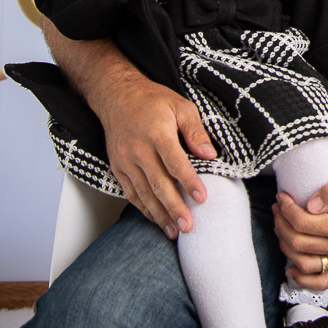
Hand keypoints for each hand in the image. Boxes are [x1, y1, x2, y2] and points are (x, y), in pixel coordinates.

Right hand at [96, 70, 217, 239]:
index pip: (175, 162)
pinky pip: (131, 193)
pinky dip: (144, 209)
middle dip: (175, 208)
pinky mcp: (118, 168)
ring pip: (144, 193)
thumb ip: (196, 131)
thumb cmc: (152, 101)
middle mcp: (138, 149)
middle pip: (158, 184)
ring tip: (175, 231)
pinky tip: (157, 219)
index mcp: (157, 133)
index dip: (189, 182)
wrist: (117, 96)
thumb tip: (210, 155)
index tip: (202, 198)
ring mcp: (125, 160)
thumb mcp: (181, 106)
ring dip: (159, 215)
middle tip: (189, 226)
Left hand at [273, 163, 327, 289]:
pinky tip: (290, 268)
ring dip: (285, 246)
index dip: (286, 210)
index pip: (302, 223)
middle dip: (281, 225)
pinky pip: (321, 281)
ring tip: (281, 227)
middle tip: (278, 209)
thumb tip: (310, 206)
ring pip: (304, 264)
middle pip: (299, 243)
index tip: (282, 198)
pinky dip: (302, 279)